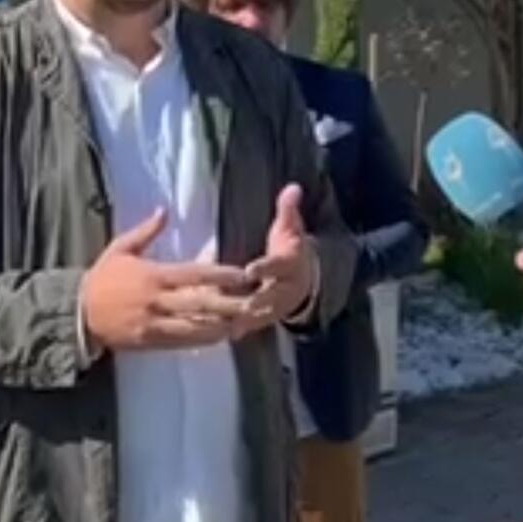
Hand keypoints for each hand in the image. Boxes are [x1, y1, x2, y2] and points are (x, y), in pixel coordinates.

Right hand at [83, 208, 250, 349]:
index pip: (194, 274)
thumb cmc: (102, 278)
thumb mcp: (120, 248)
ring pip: (195, 326)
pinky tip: (221, 337)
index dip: (221, 274)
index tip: (242, 274)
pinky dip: (203, 340)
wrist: (79, 313)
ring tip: (244, 322)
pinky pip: (182, 342)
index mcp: (153, 275)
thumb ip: (146, 231)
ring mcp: (154, 323)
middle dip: (229, 303)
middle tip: (254, 302)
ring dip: (222, 325)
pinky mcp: (150, 340)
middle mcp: (157, 300)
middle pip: (200, 302)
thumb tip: (164, 210)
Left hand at [230, 184, 318, 337]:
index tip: (250, 270)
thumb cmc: (289, 247)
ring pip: (258, 315)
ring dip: (241, 320)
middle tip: (234, 304)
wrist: (306, 278)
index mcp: (288, 264)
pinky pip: (250, 326)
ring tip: (219, 322)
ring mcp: (275, 307)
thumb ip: (288, 210)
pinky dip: (236, 330)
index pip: (276, 266)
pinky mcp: (265, 319)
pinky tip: (217, 334)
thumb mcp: (291, 227)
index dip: (264, 268)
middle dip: (252, 301)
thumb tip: (293, 187)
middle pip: (268, 297)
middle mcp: (284, 288)